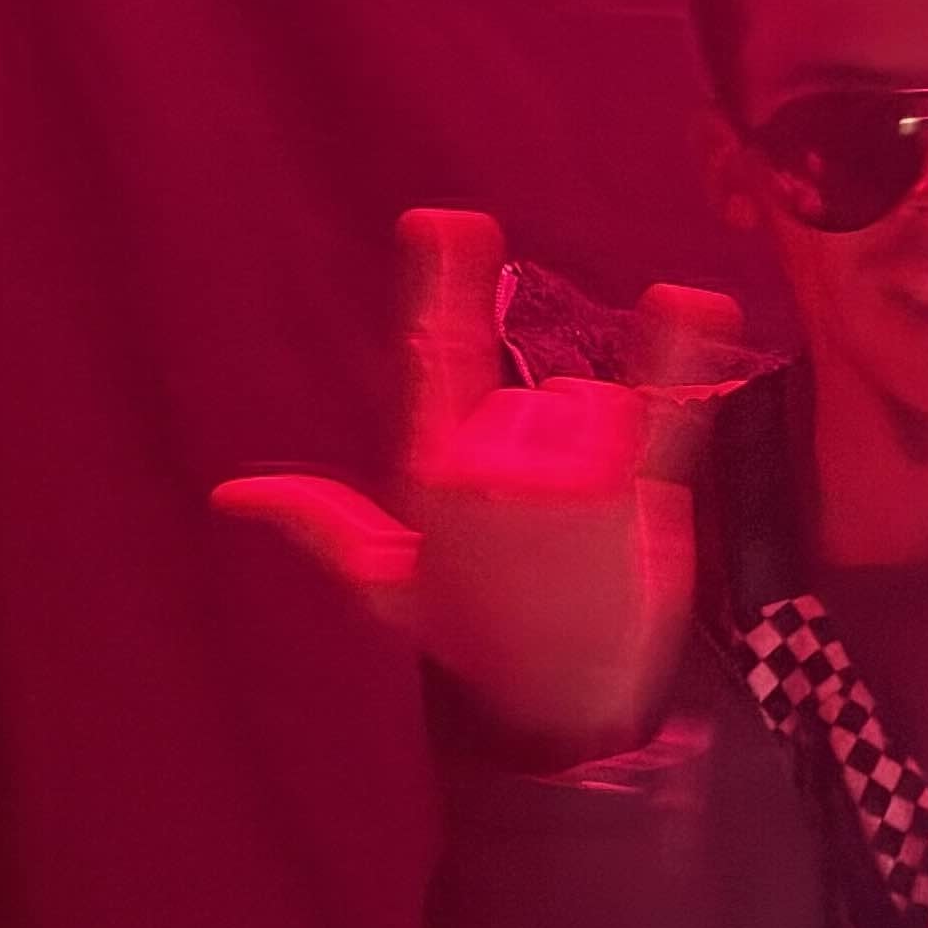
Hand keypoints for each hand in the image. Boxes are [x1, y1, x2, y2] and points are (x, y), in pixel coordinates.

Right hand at [215, 209, 742, 760]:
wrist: (552, 709)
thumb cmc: (470, 642)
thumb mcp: (385, 584)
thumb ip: (320, 523)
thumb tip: (232, 495)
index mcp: (430, 471)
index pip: (432, 356)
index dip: (440, 282)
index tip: (447, 218)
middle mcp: (489, 463)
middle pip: (533, 397)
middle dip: (546, 450)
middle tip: (543, 537)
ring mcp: (560, 477)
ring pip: (592, 407)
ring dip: (599, 456)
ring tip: (586, 537)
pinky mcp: (629, 498)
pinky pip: (661, 411)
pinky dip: (680, 354)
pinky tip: (696, 300)